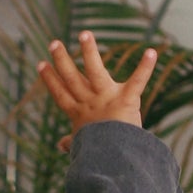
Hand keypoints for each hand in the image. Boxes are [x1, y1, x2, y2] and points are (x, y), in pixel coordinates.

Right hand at [37, 32, 157, 147]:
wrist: (113, 159)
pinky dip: (145, 67)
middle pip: (72, 79)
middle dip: (62, 61)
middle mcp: (90, 103)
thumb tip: (60, 145)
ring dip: (90, 51)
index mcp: (79, 115)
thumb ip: (71, 142)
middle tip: (54, 43)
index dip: (50, 80)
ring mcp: (107, 99)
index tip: (40, 64)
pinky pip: (137, 81)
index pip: (61, 95)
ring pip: (95, 71)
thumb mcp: (81, 146)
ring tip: (84, 33)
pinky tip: (151, 52)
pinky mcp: (127, 99)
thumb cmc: (98, 155)